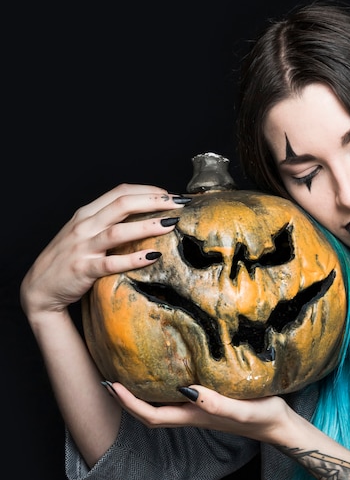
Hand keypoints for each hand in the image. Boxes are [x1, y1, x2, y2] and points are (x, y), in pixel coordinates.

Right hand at [20, 184, 189, 316]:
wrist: (40, 289)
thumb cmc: (69, 259)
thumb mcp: (86, 233)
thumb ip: (109, 221)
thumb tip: (147, 214)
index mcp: (86, 214)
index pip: (120, 192)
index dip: (148, 190)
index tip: (171, 195)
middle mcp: (84, 226)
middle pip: (122, 204)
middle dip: (154, 201)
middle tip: (179, 204)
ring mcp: (83, 247)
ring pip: (118, 231)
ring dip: (147, 226)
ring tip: (171, 224)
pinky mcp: (83, 270)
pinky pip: (110, 263)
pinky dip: (132, 259)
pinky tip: (152, 257)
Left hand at [104, 381, 290, 443]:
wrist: (280, 426)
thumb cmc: (264, 417)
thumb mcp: (242, 409)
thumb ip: (217, 404)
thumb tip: (189, 391)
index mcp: (194, 417)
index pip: (151, 415)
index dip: (129, 403)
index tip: (112, 385)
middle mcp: (192, 414)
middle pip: (149, 413)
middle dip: (126, 400)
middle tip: (110, 379)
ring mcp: (200, 409)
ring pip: (162, 405)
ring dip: (142, 394)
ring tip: (130, 372)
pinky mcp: (210, 401)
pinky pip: (178, 396)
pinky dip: (163, 386)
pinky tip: (168, 370)